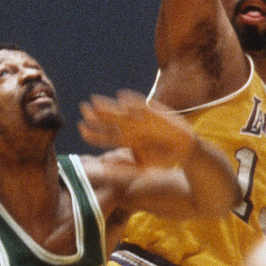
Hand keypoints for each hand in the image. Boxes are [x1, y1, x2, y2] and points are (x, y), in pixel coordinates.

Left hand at [78, 90, 195, 167]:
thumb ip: (123, 167)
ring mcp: (142, 120)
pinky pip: (141, 105)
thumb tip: (102, 167)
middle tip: (82, 108)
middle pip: (110, 121)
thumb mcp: (141, 166)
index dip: (93, 132)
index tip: (80, 127)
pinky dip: (132, 101)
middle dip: (96, 115)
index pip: (105, 136)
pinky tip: (121, 98)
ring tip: (95, 101)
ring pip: (121, 112)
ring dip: (109, 106)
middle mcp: (132, 129)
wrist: (185, 151)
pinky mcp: (154, 113)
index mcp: (127, 141)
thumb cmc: (163, 159)